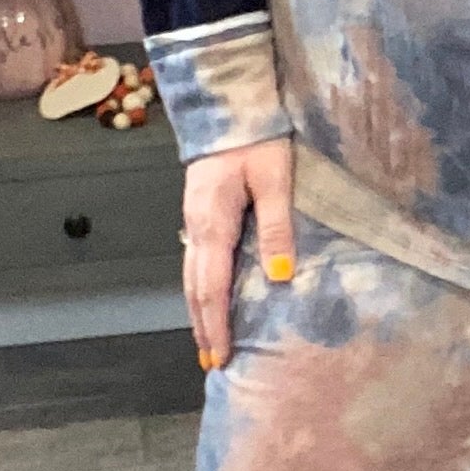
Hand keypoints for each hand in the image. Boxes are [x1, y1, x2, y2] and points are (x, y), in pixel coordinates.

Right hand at [181, 137, 294, 369]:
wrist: (228, 106)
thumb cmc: (258, 140)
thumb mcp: (275, 180)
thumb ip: (276, 228)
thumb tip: (279, 279)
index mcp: (213, 222)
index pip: (211, 286)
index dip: (216, 324)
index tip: (221, 356)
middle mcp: (196, 227)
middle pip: (195, 289)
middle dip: (204, 328)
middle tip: (212, 364)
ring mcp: (193, 220)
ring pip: (190, 278)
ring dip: (199, 313)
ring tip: (207, 344)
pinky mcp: (199, 214)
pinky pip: (195, 263)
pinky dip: (199, 291)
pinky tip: (208, 302)